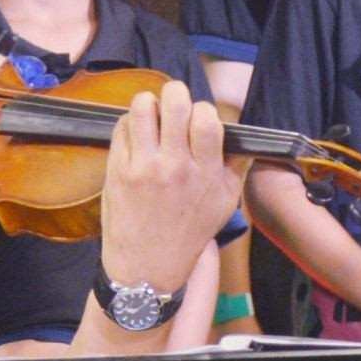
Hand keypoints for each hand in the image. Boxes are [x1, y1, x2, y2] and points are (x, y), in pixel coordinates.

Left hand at [99, 78, 234, 294]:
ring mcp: (143, 167)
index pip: (207, 117)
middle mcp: (174, 166)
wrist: (148, 266)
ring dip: (148, 104)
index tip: (198, 118)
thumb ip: (237, 167)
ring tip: (152, 114)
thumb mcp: (225, 204)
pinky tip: (136, 135)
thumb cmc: (188, 233)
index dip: (202, 109)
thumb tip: (244, 137)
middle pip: (175, 103)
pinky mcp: (117, 170)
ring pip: (142, 107)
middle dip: (176, 94)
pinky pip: (121, 127)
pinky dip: (130, 123)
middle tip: (174, 104)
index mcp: (205, 172)